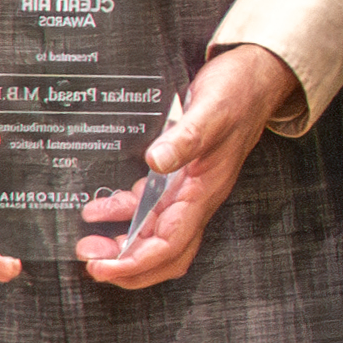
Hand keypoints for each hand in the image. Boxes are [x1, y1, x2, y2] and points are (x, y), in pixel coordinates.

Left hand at [78, 41, 296, 286]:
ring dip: (121, 245)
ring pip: (153, 234)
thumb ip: (185, 139)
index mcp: (205, 192)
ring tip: (88, 242)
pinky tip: (99, 208)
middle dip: (127, 266)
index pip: (170, 245)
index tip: (102, 266)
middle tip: (91, 263)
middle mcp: (196, 198)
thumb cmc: (238, 93)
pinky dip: (122, 214)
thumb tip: (155, 161)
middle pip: (164, 254)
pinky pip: (148, 208)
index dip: (135, 262)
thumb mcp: (210, 111)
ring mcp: (187, 189)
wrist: (255, 76)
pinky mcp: (178, 176)